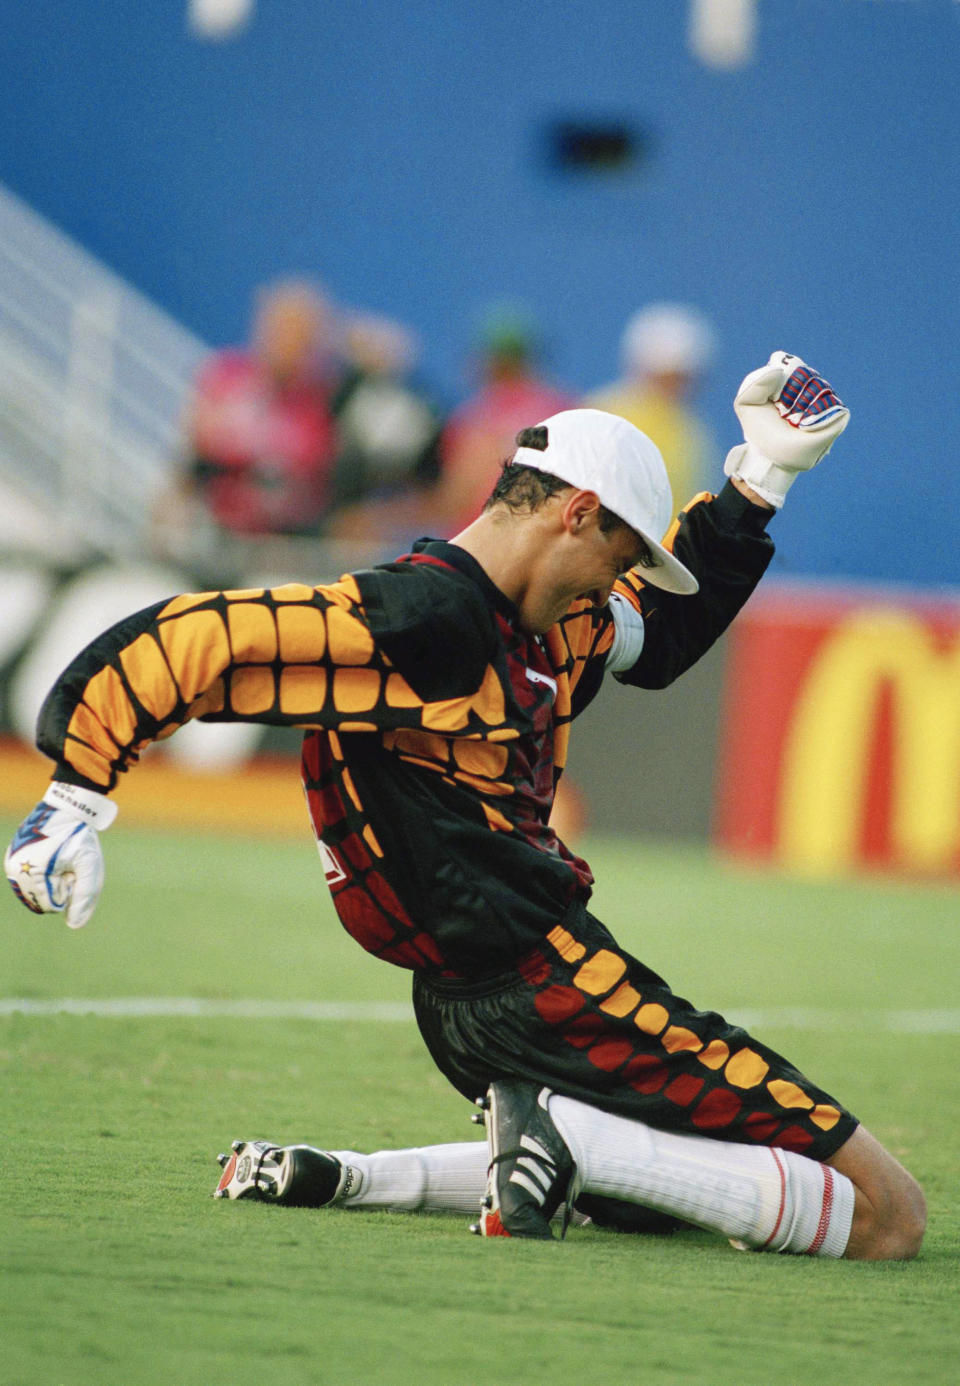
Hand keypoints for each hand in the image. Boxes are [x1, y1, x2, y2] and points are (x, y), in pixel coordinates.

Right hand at [4, 783, 116, 928]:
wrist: (68, 808)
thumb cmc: (81, 837)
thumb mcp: (90, 867)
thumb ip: (84, 897)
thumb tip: (75, 925)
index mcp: (32, 872)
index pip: (51, 906)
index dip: (68, 891)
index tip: (73, 870)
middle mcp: (15, 869)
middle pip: (40, 901)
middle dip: (57, 888)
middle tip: (67, 865)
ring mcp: (11, 863)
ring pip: (33, 893)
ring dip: (49, 882)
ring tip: (59, 860)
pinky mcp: (12, 858)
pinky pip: (27, 882)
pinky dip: (40, 876)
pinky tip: (50, 857)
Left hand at [724, 351, 849, 507]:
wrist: (771, 456)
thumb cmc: (760, 430)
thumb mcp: (746, 403)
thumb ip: (755, 381)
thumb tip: (779, 371)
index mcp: (792, 379)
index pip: (791, 364)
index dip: (781, 382)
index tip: (773, 400)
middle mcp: (811, 385)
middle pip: (806, 373)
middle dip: (790, 394)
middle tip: (782, 413)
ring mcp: (825, 399)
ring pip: (818, 385)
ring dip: (801, 405)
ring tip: (792, 421)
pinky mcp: (837, 414)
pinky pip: (831, 402)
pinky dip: (814, 414)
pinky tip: (804, 425)